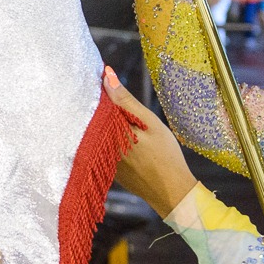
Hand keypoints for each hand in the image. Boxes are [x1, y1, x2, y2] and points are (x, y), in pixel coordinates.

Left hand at [104, 68, 197, 216]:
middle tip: (102, 82)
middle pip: (93, 117)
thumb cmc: (165, 155)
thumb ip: (126, 101)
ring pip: (97, 130)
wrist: (171, 192)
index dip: (98, 86)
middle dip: (97, 101)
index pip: (96, 102)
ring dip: (100, 117)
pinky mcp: (108, 168)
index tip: (99, 71)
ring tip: (107, 101)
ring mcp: (103, 159)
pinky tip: (116, 127)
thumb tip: (107, 76)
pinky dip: (106, 134)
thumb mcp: (149, 123)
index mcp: (109, 132)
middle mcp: (100, 146)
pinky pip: (102, 145)